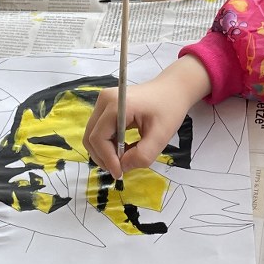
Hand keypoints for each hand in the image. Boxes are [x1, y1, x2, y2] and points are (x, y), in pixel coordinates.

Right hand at [83, 56, 211, 179]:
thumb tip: (122, 167)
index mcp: (116, 105)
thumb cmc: (169, 109)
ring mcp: (103, 102)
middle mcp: (104, 100)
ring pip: (93, 136)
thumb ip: (142, 155)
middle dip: (103, 157)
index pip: (98, 138)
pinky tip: (124, 148)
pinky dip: (108, 144)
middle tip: (121, 169)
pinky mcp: (105, 107)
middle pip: (91, 137)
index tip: (120, 173)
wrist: (172, 90)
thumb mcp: (161, 136)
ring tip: (126, 157)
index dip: (107, 159)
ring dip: (105, 152)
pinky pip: (99, 131)